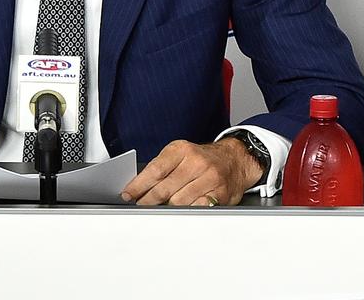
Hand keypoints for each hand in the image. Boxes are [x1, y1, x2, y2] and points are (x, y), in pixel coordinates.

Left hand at [121, 138, 263, 205]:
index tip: (128, 195)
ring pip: (178, 202)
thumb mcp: (181, 154)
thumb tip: (137, 187)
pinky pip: (196, 208)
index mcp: (183, 150)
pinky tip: (180, 212)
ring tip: (159, 209)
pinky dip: (185, 212)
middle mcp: (197, 162)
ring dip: (166, 209)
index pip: (155, 170)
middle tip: (140, 206)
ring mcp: (210, 178)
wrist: (235, 159)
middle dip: (148, 201)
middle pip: (164, 189)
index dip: (139, 185)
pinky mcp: (220, 194)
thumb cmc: (203, 159)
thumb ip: (161, 167)